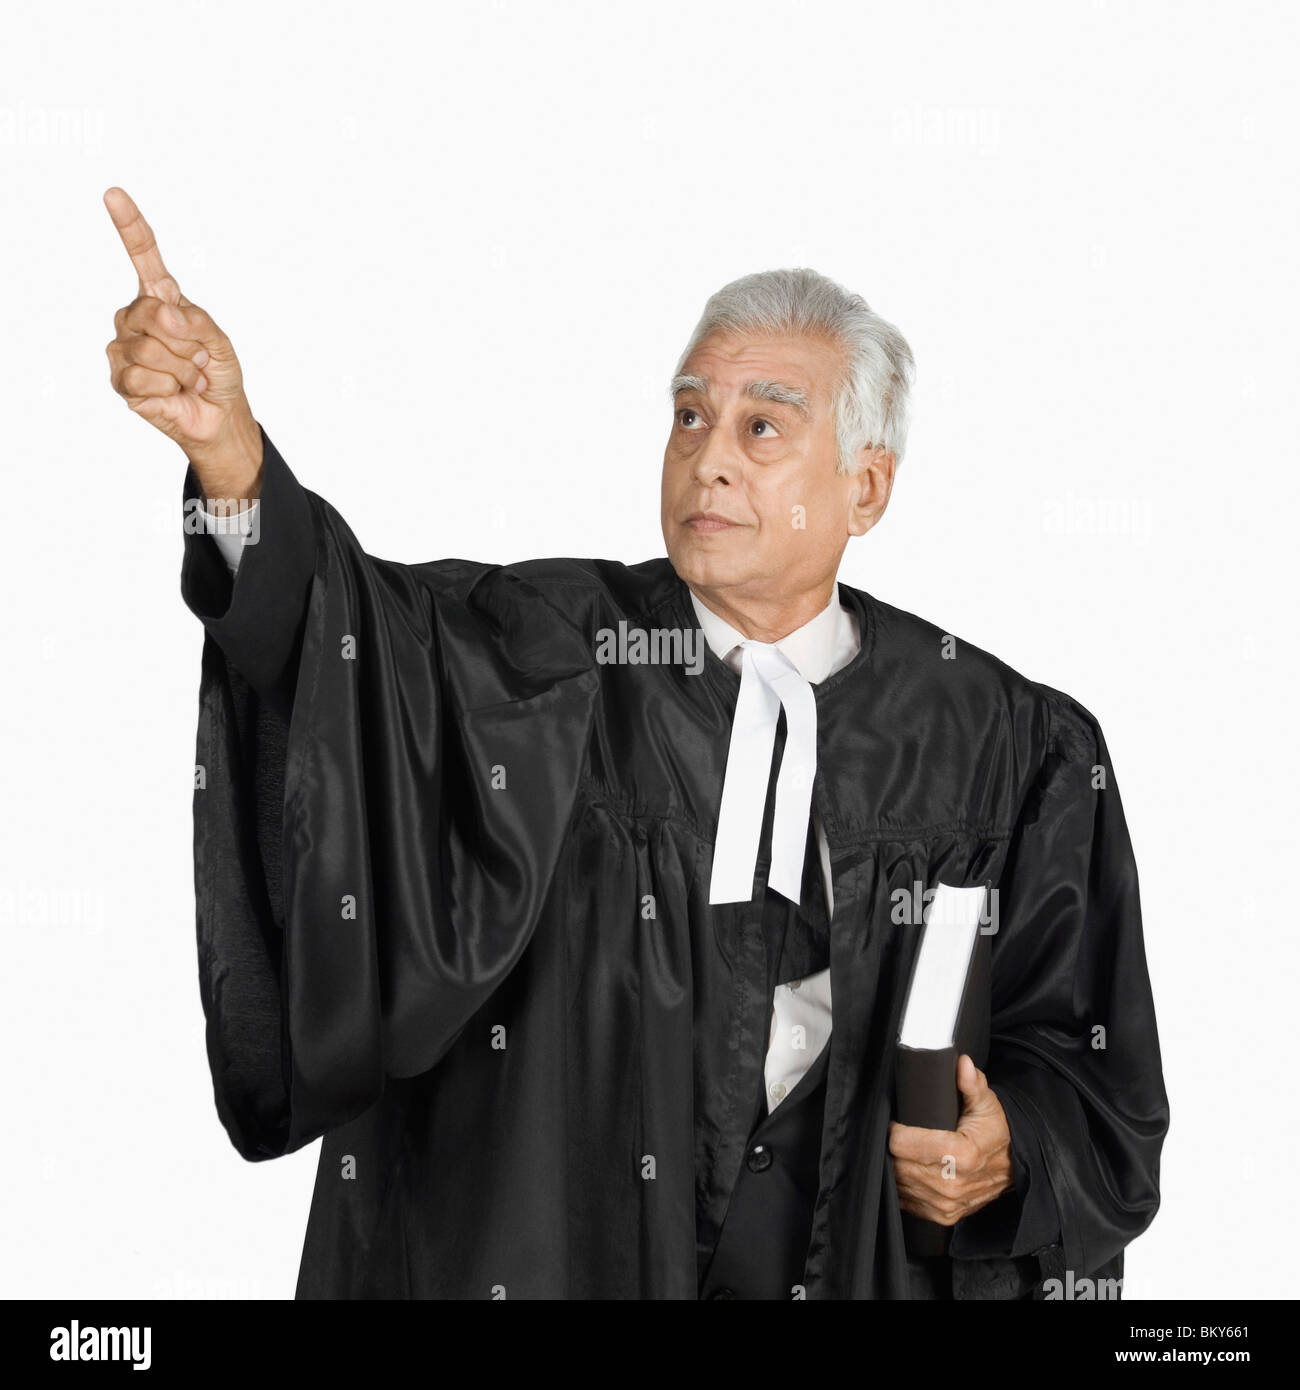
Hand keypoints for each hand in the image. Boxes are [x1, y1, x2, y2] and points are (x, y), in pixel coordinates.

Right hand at [103, 186, 261, 498]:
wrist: (218, 415)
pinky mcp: (121, 380)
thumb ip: (198, 322)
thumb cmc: (217, 375)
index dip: (130, 227)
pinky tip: (172, 392)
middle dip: (185, 341)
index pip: (144, 257)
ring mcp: (124, 348)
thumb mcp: (220, 343)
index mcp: (161, 299)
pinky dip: (168, 388)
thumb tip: (167, 313)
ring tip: (187, 378)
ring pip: (149, 350)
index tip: (114, 194)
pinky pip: (142, 378)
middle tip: (197, 359)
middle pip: (151, 312)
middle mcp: (136, 318)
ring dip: (181, 370)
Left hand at [888, 1054, 1013, 1226]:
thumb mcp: (987, 1103)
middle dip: (893, 1146)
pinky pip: (907, 1200)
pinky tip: (911, 1168)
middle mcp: (951, 1185)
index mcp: (960, 1155)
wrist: (1013, 1165)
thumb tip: (962, 1064)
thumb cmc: (995, 1131)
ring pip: (898, 1182)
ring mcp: (946, 1204)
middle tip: (900, 1131)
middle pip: (897, 1163)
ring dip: (896, 1165)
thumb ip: (972, 1083)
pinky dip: (904, 1185)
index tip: (897, 1119)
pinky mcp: (942, 1216)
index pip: (903, 1143)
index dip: (895, 1128)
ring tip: (905, 1148)